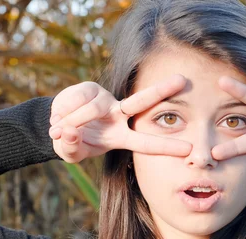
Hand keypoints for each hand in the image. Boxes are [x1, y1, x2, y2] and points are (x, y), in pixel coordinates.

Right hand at [49, 75, 191, 162]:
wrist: (56, 125)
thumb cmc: (72, 143)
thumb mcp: (70, 152)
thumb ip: (70, 146)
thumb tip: (69, 131)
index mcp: (121, 137)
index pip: (146, 143)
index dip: (166, 146)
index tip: (189, 149)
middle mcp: (119, 115)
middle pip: (141, 101)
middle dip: (161, 90)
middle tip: (183, 79)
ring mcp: (105, 100)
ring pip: (92, 109)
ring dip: (73, 122)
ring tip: (58, 130)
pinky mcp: (90, 89)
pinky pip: (76, 101)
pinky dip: (63, 113)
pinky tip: (57, 119)